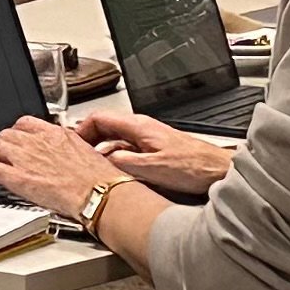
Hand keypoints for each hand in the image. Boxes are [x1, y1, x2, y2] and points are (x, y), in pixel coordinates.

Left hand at [0, 115, 120, 220]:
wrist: (101, 195)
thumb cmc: (101, 180)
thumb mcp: (87, 152)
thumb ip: (70, 148)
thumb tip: (68, 152)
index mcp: (55, 134)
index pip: (25, 124)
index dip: (15, 132)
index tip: (13, 137)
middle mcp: (37, 142)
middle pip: (7, 135)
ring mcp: (25, 158)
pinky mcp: (18, 177)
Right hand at [70, 106, 234, 197]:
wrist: (218, 171)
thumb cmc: (194, 167)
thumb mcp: (153, 168)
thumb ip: (125, 162)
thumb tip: (104, 160)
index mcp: (138, 126)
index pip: (98, 118)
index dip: (80, 129)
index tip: (72, 143)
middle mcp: (142, 128)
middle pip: (105, 127)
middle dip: (88, 140)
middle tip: (77, 155)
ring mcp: (149, 138)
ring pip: (116, 139)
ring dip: (102, 150)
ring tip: (93, 165)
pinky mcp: (156, 150)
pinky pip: (127, 149)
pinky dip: (116, 157)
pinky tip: (116, 172)